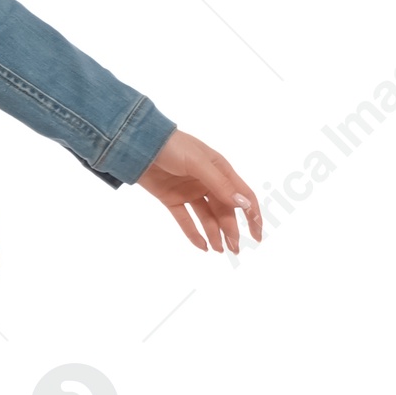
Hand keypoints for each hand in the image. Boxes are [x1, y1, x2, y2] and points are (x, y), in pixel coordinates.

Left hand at [136, 128, 261, 253]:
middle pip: (224, 210)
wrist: (138, 143)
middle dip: (231, 230)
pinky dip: (194, 233)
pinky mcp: (172, 199)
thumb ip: (220, 184)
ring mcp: (190, 191)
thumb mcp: (198, 163)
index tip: (257, 235)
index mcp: (220, 170)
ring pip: (207, 217)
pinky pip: (186, 220)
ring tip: (218, 250)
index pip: (242, 195)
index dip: (252, 214)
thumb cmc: (172, 146)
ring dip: (214, 234)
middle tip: (234, 249)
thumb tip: (243, 204)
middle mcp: (208, 182)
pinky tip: (202, 246)